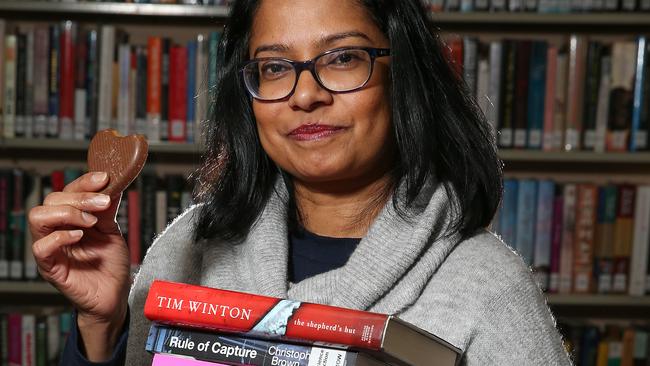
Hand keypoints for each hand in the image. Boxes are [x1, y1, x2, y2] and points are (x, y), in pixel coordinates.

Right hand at [28, 171, 129, 359]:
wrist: (114, 296)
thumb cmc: (109, 265)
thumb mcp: (111, 230)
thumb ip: (107, 209)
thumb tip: (112, 183)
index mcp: (70, 219)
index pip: (66, 191)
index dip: (83, 182)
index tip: (104, 178)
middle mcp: (56, 230)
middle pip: (51, 199)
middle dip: (79, 196)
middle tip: (102, 204)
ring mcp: (51, 248)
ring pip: (38, 217)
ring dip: (67, 212)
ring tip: (91, 221)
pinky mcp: (50, 268)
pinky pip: (41, 247)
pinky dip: (59, 236)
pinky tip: (79, 236)